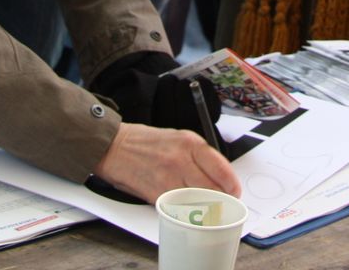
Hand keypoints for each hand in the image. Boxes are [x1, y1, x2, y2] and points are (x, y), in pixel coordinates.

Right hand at [94, 122, 240, 203]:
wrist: (114, 146)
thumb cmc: (146, 143)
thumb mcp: (177, 138)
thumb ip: (199, 156)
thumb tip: (220, 178)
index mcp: (190, 142)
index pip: (222, 170)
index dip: (232, 186)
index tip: (234, 192)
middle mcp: (181, 159)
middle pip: (214, 190)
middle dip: (220, 200)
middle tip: (221, 202)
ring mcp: (169, 178)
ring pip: (199, 203)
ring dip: (204, 207)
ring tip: (203, 205)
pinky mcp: (157, 194)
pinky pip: (180, 208)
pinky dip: (185, 210)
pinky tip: (183, 205)